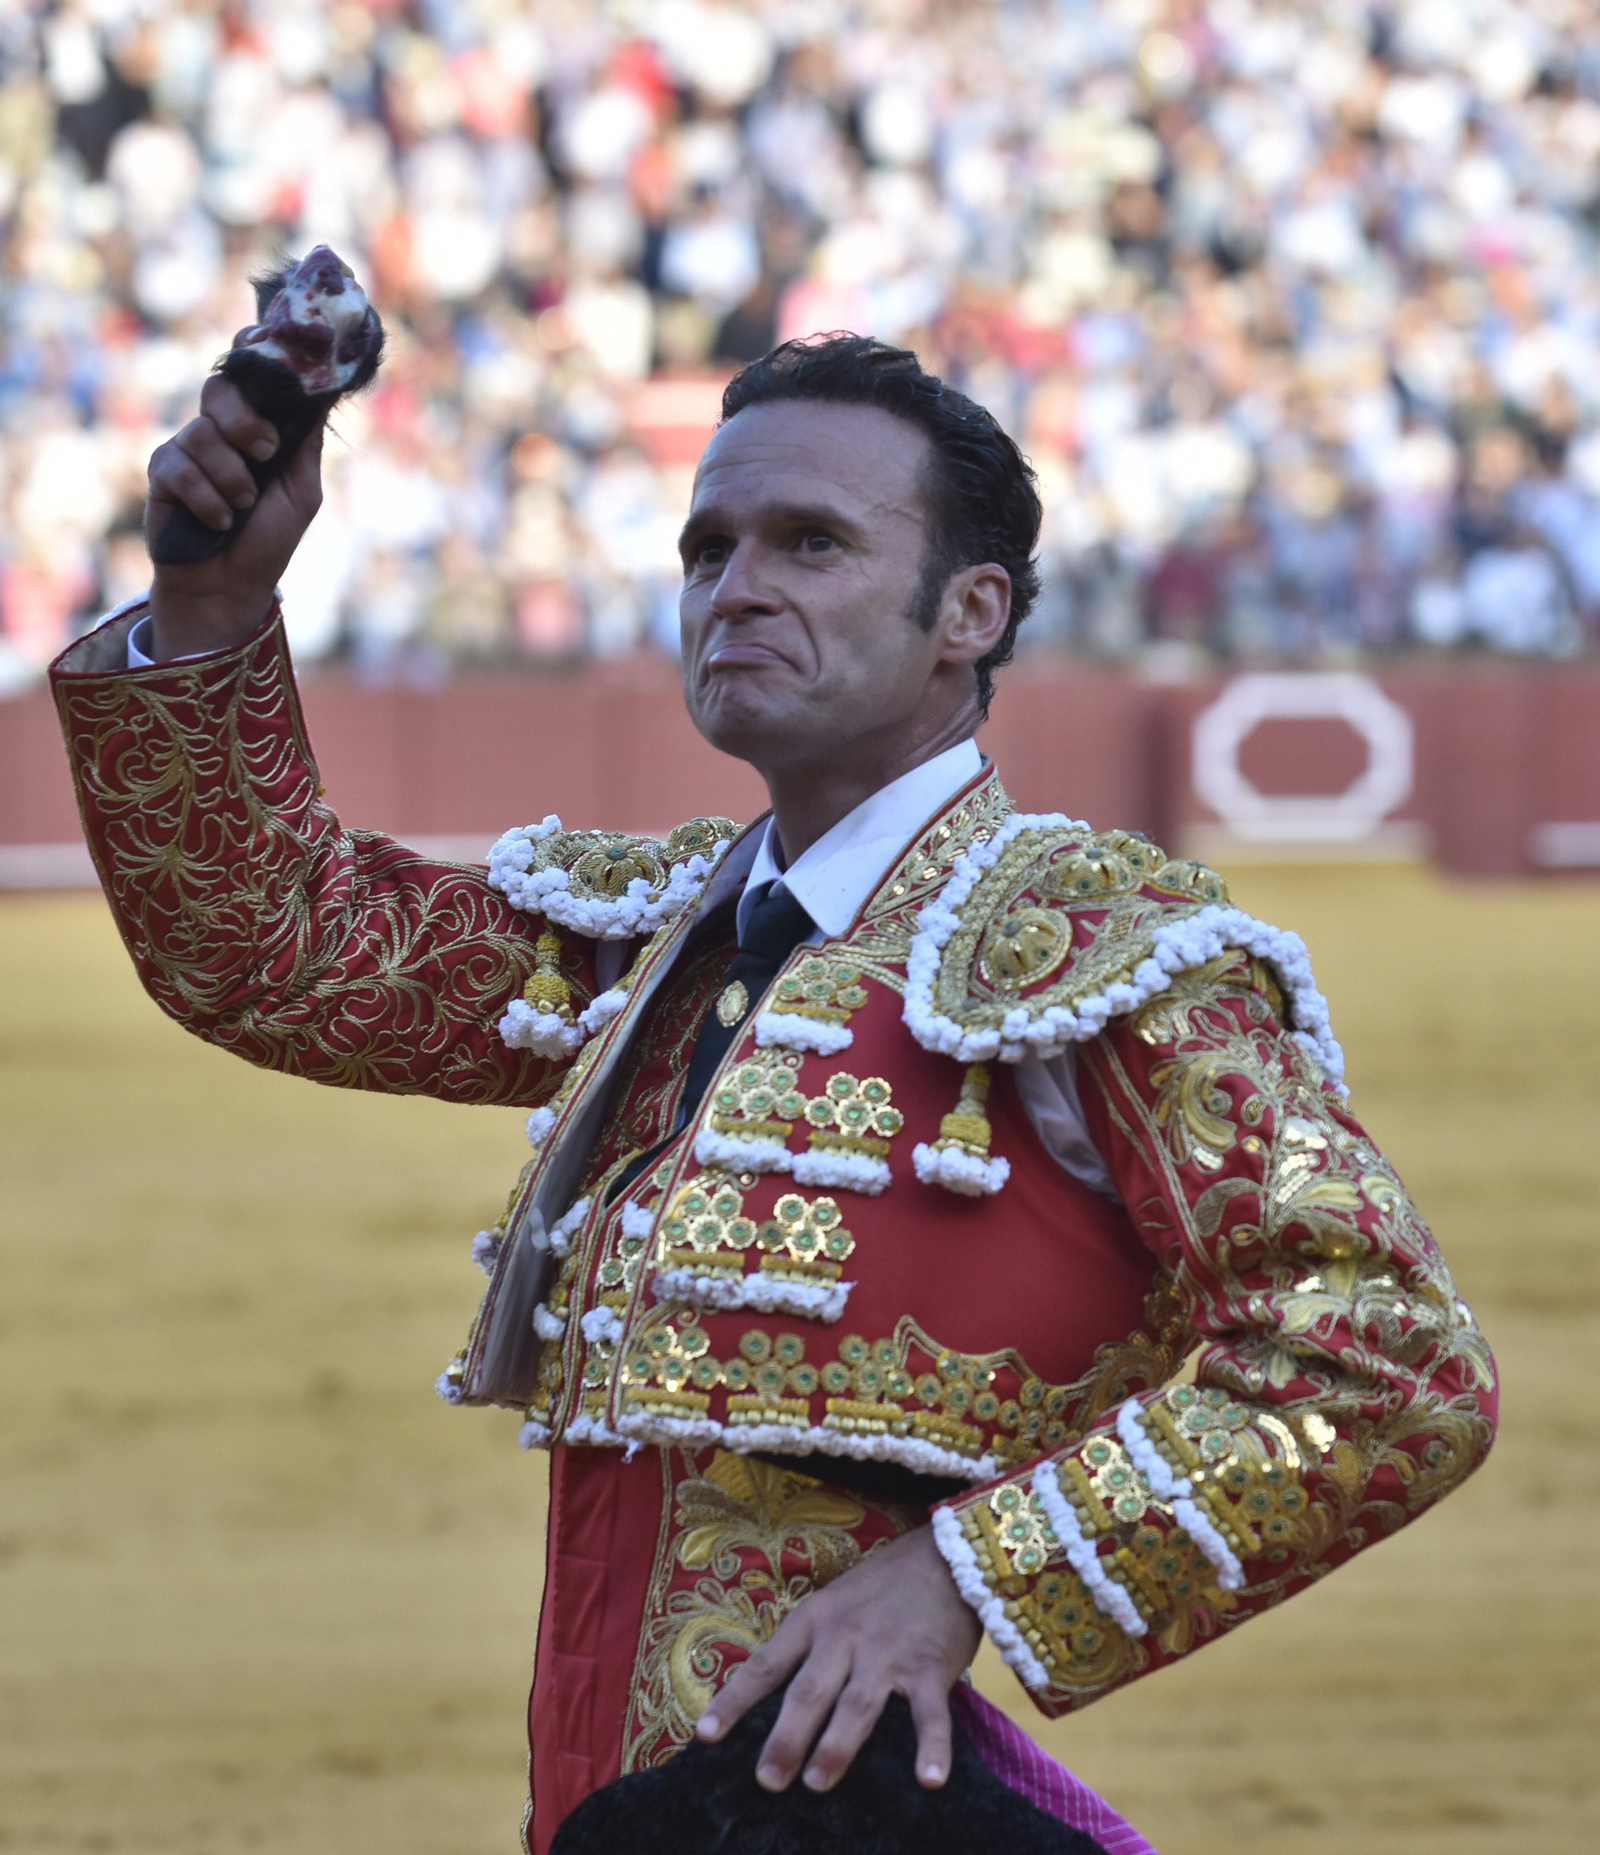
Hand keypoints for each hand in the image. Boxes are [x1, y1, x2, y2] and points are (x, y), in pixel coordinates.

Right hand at [144, 376, 324, 660]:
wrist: (230, 586)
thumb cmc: (268, 540)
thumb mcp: (302, 492)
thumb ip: (305, 444)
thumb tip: (317, 392)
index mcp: (255, 429)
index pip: (248, 378)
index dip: (251, 355)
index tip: (259, 348)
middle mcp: (220, 432)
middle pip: (221, 389)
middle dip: (245, 420)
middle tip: (265, 453)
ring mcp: (188, 448)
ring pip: (203, 433)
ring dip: (232, 478)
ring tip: (241, 508)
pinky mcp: (162, 471)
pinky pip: (182, 468)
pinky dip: (208, 500)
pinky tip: (218, 522)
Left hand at [694, 1520, 980, 1792]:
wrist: (945, 1555)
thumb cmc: (882, 1586)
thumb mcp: (834, 1602)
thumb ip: (811, 1646)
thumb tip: (777, 1700)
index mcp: (816, 1620)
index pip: (767, 1665)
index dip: (735, 1701)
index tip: (706, 1736)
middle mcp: (846, 1637)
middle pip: (808, 1692)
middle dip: (785, 1739)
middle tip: (767, 1780)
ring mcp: (889, 1654)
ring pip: (856, 1706)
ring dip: (835, 1747)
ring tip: (815, 1782)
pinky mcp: (931, 1668)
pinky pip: (930, 1715)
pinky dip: (931, 1748)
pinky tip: (928, 1780)